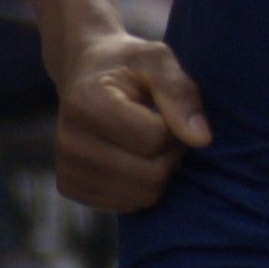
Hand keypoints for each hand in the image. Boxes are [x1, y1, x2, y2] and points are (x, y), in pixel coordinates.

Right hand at [49, 26, 210, 213]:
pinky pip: (127, 206)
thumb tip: (202, 139)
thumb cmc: (128, 66)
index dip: (175, 128)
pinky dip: (141, 187)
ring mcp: (66, 168)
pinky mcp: (69, 188)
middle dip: (170, 155)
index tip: (167, 111)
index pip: (155, 140)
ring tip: (148, 144)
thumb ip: (180, 94)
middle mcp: (68, 141)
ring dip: (159, 173)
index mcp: (86, 103)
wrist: (85, 74)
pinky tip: (132, 159)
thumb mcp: (158, 61)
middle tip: (163, 129)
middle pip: (151, 175)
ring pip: (142, 197)